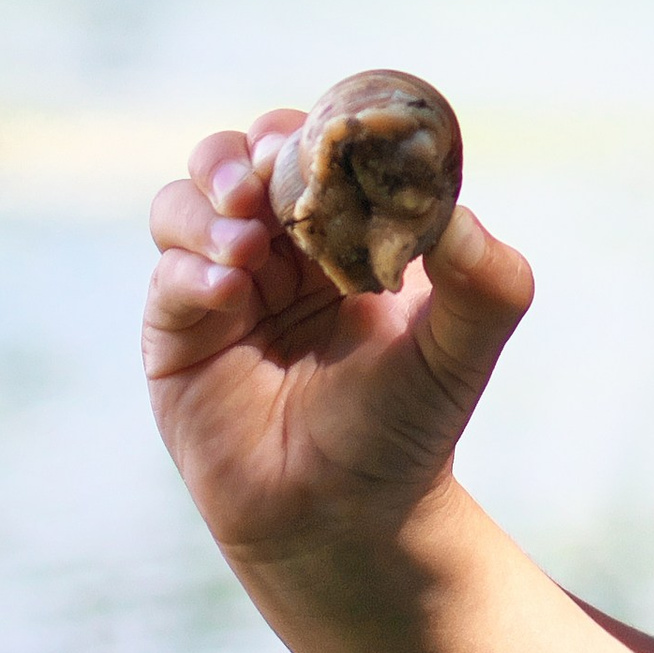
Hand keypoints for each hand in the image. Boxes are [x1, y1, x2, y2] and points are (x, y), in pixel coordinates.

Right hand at [144, 112, 533, 566]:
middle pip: (245, 156)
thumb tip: (459, 212)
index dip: (321, 133)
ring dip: (210, 200)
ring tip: (247, 238)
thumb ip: (485, 280)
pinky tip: (229, 290)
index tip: (332, 141)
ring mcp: (224, 285)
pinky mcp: (178, 332)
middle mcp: (281, 249)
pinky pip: (168, 272)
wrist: (347, 519)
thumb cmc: (408, 429)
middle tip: (268, 179)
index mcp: (349, 233)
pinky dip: (191, 266)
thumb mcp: (463, 350)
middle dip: (251, 154)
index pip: (322, 150)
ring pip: (190, 199)